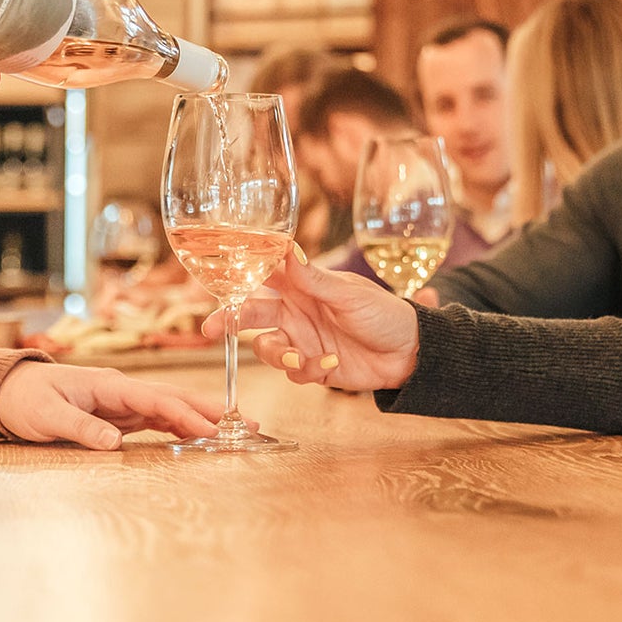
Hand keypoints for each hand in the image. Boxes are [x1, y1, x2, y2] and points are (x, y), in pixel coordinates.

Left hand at [0, 360, 221, 448]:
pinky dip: (182, 424)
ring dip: (202, 417)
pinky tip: (202, 434)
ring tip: (236, 429)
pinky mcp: (121, 414)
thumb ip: (81, 429)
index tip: (214, 429)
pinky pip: (158, 418)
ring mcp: (124, 401)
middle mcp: (122, 390)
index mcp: (109, 386)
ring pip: (171, 407)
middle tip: (247, 423)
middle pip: (174, 397)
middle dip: (210, 410)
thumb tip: (114, 444)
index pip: (157, 399)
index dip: (186, 414)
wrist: (9, 390)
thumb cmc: (26, 400)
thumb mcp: (47, 418)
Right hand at [202, 246, 420, 391]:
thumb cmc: (384, 313)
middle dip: (229, 321)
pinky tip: (330, 363)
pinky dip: (307, 369)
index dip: (236, 277)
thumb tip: (286, 249)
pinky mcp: (312, 366)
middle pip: (251, 314)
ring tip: (294, 356)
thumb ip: (314, 279)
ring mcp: (302, 340)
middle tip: (211, 329)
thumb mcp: (349, 294)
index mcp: (302, 286)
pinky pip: (293, 372)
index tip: (215, 279)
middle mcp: (296, 312)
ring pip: (266, 348)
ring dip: (274, 353)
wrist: (410, 352)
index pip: (262, 276)